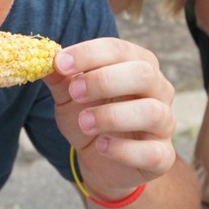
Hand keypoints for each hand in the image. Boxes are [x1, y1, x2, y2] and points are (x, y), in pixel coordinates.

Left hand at [43, 38, 176, 200]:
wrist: (99, 160)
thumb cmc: (89, 116)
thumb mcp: (69, 95)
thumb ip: (59, 76)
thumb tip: (43, 58)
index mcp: (137, 64)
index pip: (119, 49)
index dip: (89, 53)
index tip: (60, 63)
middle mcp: (158, 89)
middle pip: (143, 74)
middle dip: (105, 80)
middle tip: (75, 91)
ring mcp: (164, 123)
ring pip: (152, 112)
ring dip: (113, 116)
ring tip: (84, 122)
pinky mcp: (163, 155)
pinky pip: (153, 152)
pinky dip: (124, 150)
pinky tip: (102, 146)